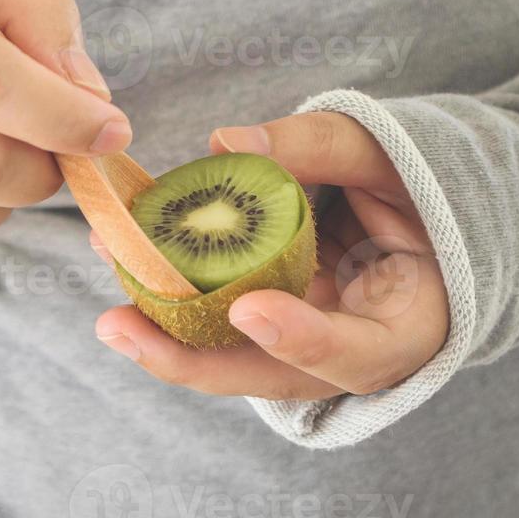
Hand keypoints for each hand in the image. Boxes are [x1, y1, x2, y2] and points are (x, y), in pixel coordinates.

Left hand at [92, 112, 448, 399]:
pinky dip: (169, 299)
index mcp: (409, 323)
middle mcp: (352, 351)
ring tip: (103, 300)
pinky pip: (216, 321)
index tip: (247, 309)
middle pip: (270, 374)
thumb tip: (226, 143)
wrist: (415, 202)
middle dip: (191, 359)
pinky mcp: (269, 321)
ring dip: (162, 332)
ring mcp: (306, 344)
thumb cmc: (413, 180)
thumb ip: (317, 146)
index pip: (359, 353)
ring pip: (231, 357)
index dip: (303, 340)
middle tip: (119, 326)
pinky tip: (121, 260)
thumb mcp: (386, 154)